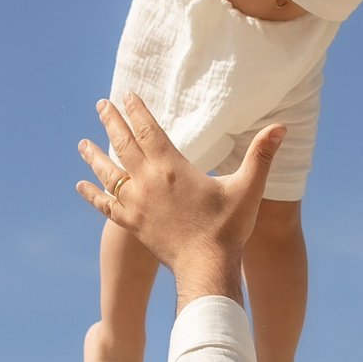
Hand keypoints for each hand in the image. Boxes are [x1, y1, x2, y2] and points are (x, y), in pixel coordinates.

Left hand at [78, 95, 281, 305]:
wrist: (205, 267)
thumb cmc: (227, 228)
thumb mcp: (248, 188)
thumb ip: (262, 155)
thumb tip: (281, 127)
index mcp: (172, 167)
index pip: (149, 130)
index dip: (137, 110)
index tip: (126, 94)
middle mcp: (148, 181)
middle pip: (123, 144)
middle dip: (111, 122)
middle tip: (100, 104)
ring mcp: (136, 204)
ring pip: (108, 173)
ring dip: (94, 155)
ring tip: (81, 142)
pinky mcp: (131, 224)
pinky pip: (105, 205)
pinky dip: (92, 194)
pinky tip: (81, 185)